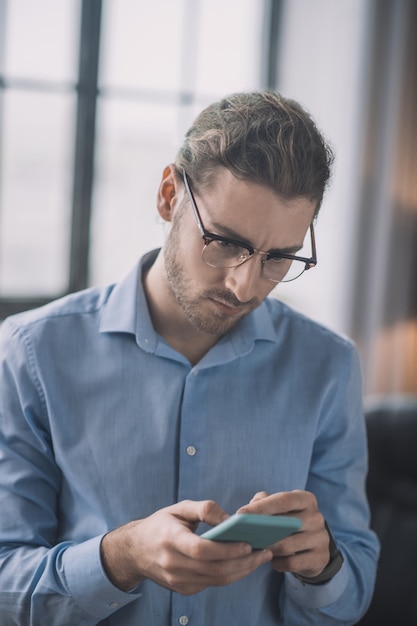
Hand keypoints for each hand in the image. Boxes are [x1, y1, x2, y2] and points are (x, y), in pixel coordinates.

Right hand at [101, 499, 272, 594]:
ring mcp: (178, 581)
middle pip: (214, 569)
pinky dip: (231, 574)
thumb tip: (230, 518)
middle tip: (266, 551)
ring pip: (217, 580)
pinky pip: (212, 584)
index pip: (201, 550)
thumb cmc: (161, 524)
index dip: (227, 549)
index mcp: (170, 539)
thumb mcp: (179, 507)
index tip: (248, 543)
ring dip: (243, 571)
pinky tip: (244, 564)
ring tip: (261, 557)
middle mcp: (173, 564)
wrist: (135, 551)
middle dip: (244, 562)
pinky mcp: (184, 589)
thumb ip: (204, 508)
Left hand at [237, 490, 329, 578]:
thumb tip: (247, 510)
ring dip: (268, 548)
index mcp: (306, 500)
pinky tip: (272, 561)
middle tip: (242, 535)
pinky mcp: (320, 559)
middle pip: (286, 524)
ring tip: (254, 548)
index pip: (283, 500)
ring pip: (287, 546)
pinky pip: (292, 564)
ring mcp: (321, 539)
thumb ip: (264, 502)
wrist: (314, 545)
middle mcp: (317, 518)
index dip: (261, 507)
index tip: (240, 514)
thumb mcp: (280, 508)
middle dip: (262, 529)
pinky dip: (278, 563)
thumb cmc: (289, 521)